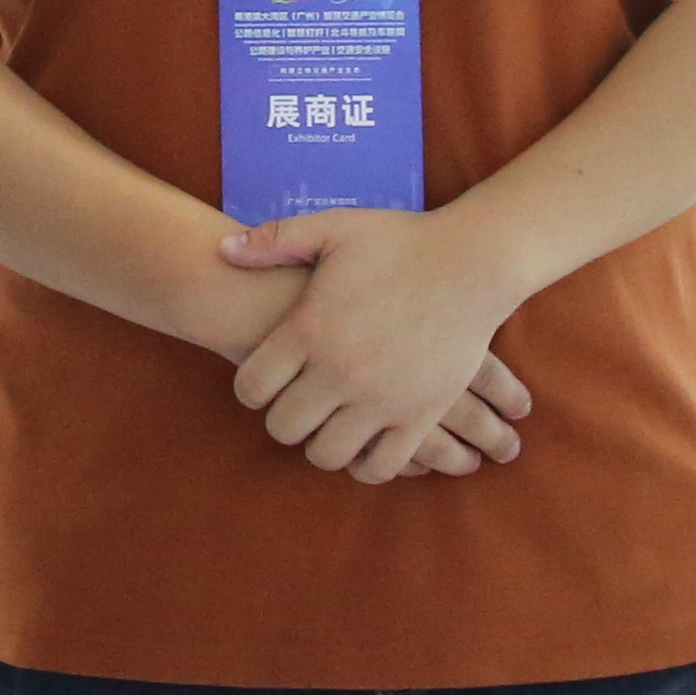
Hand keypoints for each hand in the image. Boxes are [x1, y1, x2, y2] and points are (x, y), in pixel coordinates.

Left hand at [220, 211, 538, 483]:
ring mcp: (381, 398)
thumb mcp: (334, 228)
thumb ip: (274, 240)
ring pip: (326, 455)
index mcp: (310, 328)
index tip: (264, 381)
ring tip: (327, 424)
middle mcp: (340, 371)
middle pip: (283, 428)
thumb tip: (221, 249)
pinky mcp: (420, 415)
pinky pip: (380, 466)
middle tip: (294, 405)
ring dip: (320, 444)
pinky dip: (365, 465)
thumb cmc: (402, 241)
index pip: (251, 388)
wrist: (473, 262)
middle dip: (282, 419)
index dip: (250, 389)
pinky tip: (362, 443)